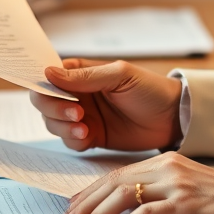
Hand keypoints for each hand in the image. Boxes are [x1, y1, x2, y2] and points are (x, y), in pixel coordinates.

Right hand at [30, 59, 182, 151]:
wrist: (172, 117)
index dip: (41, 83)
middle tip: (76, 112)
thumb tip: (49, 73)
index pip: (49, 75)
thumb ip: (86, 76)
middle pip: (45, 101)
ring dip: (62, 125)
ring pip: (53, 123)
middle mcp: (78, 94)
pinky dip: (72, 140)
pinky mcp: (91, 136)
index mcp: (82, 73)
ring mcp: (83, 116)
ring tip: (83, 127)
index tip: (44, 91)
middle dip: (53, 108)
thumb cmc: (150, 89)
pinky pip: (69, 141)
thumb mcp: (120, 76)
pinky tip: (87, 136)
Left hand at [60, 151, 213, 213]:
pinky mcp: (186, 204)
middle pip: (115, 183)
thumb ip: (162, 195)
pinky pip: (147, 213)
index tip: (73, 207)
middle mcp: (169, 168)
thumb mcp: (189, 192)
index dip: (92, 192)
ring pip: (124, 196)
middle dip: (85, 204)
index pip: (119, 174)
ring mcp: (177, 185)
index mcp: (168, 162)